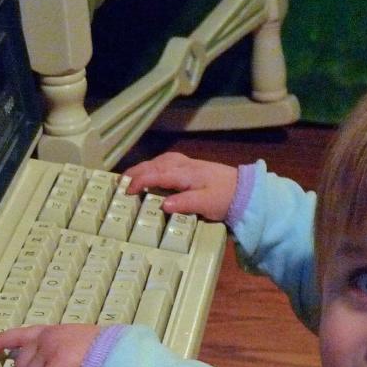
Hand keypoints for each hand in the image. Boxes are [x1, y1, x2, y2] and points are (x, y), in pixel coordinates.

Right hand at [123, 151, 238, 221]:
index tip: (127, 191)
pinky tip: (152, 170)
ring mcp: (188, 164)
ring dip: (144, 167)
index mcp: (185, 174)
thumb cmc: (226, 199)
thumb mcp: (206, 204)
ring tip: (131, 176)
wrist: (246, 191)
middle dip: (136, 172)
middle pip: (155, 165)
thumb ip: (185, 203)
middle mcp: (184, 166)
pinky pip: (167, 162)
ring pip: (160, 161)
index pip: (157, 175)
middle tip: (120, 182)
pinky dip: (154, 165)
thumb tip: (163, 205)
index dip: (140, 182)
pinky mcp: (192, 167)